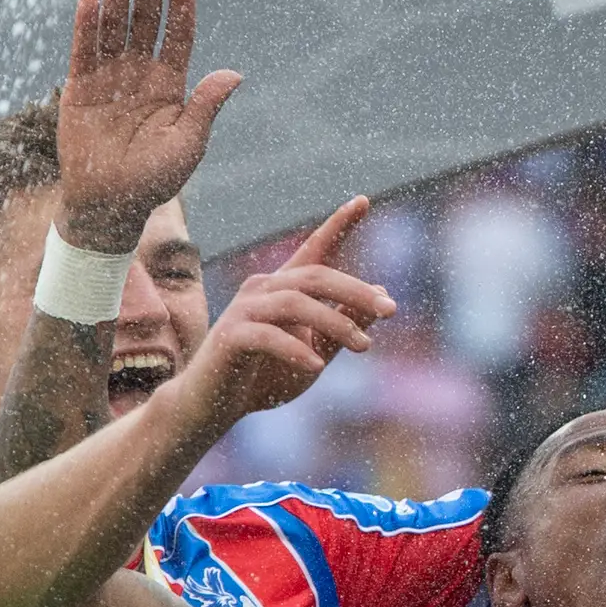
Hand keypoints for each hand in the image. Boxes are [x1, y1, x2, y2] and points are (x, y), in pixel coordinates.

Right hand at [57, 0, 241, 250]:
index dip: (181, 5)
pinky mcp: (80, 88)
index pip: (179, 35)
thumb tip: (234, 73)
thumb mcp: (188, 144)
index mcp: (171, 85)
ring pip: (115, 27)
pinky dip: (87, 25)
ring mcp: (109, 78)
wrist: (111, 204)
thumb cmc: (155, 179)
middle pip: (146, 21)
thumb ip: (206, 107)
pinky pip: (84, 50)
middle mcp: (141, 74)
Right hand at [180, 199, 393, 425]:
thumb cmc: (266, 375)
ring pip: (296, 303)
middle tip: (391, 310)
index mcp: (285, 288)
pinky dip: (296, 350)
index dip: (338, 224)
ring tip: (365, 347)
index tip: (364, 200)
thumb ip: (346, 324)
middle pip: (315, 276)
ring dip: (336, 323)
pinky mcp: (230, 336)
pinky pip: (268, 336)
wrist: (214, 406)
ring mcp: (243, 310)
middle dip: (356, 290)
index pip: (314, 249)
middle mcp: (263, 289)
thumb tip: (382, 295)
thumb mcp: (318, 351)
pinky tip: (316, 365)